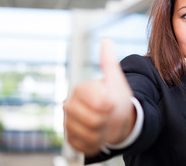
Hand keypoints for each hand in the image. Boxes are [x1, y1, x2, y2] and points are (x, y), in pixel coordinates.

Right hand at [64, 39, 134, 155]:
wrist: (115, 118)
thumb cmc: (116, 97)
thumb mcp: (115, 80)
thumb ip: (108, 62)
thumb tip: (106, 39)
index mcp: (80, 89)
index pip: (100, 103)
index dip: (110, 105)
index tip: (110, 101)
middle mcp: (69, 105)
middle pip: (95, 120)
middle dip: (107, 119)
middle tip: (107, 114)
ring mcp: (68, 123)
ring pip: (92, 135)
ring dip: (104, 131)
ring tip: (103, 123)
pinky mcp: (71, 140)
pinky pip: (87, 146)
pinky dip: (97, 143)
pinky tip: (97, 134)